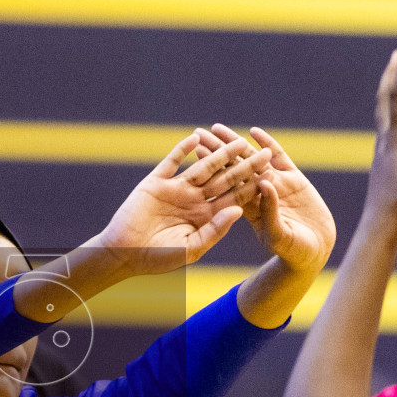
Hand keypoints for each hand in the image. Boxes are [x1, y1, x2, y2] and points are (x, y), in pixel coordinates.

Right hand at [92, 134, 269, 276]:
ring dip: (219, 154)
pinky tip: (196, 138)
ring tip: (237, 140)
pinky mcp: (157, 182)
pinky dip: (183, 150)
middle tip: (264, 154)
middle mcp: (194, 201)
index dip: (252, 188)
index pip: (234, 198)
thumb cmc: (157, 258)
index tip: (273, 178)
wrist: (123, 254)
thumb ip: (215, 230)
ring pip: (203, 167)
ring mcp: (176, 189)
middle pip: (225, 180)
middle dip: (244, 167)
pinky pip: (172, 162)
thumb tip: (238, 211)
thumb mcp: (191, 248)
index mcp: (205, 217)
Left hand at [199, 124, 336, 277]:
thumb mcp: (278, 236)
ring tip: (218, 127)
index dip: (212, 168)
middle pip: (233, 167)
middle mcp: (258, 194)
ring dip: (235, 143)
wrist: (318, 251)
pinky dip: (267, 144)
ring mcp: (276, 184)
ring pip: (251, 158)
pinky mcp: (294, 179)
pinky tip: (254, 131)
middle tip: (200, 132)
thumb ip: (270, 212)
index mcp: (248, 210)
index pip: (225, 185)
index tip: (197, 152)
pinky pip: (278, 157)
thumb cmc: (294, 252)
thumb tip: (263, 184)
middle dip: (217, 150)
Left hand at [361, 44, 396, 237]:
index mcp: (394, 137)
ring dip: (391, 92)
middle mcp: (386, 139)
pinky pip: (393, 131)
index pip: (396, 95)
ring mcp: (385, 150)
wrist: (381, 225)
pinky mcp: (387, 162)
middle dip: (391, 74)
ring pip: (385, 113)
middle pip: (384, 98)